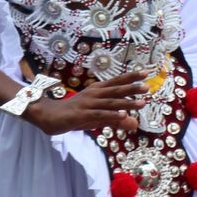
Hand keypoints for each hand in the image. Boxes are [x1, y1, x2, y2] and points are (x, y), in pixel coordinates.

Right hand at [26, 72, 147, 135]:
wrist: (49, 116)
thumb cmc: (75, 115)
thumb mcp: (97, 117)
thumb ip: (116, 120)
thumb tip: (135, 124)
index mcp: (97, 90)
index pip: (116, 82)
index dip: (130, 77)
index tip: (145, 72)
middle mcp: (94, 93)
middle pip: (116, 89)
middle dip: (132, 87)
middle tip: (147, 86)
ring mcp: (88, 103)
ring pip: (110, 102)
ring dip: (127, 102)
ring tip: (142, 102)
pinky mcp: (82, 114)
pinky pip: (100, 114)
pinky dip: (112, 115)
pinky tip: (123, 116)